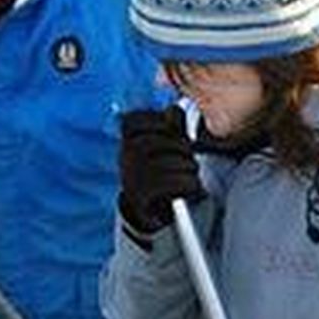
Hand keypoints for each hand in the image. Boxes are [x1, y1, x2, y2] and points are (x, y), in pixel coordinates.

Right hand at [118, 106, 203, 233]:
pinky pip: (165, 185)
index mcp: (128, 142)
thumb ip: (171, 127)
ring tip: (192, 170)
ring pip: (160, 163)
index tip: (171, 128)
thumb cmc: (160, 173)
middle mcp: (125, 159)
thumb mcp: (164, 147)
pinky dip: (185, 183)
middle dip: (178, 146)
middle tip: (190, 154)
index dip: (155, 120)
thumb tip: (175, 108)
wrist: (148, 210)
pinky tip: (193, 186)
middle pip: (151, 142)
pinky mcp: (141, 197)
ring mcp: (131, 178)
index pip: (132, 121)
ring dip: (185, 165)